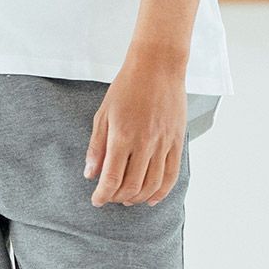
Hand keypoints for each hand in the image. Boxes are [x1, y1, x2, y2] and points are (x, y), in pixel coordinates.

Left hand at [84, 60, 187, 204]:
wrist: (158, 67)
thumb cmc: (127, 87)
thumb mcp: (103, 114)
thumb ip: (96, 147)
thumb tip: (90, 174)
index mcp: (122, 136)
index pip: (112, 178)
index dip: (103, 195)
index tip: (97, 200)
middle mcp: (145, 143)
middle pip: (132, 186)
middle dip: (118, 198)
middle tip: (110, 197)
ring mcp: (163, 143)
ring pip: (152, 184)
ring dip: (138, 198)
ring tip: (128, 198)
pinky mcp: (177, 141)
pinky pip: (171, 174)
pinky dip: (161, 191)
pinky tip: (151, 197)